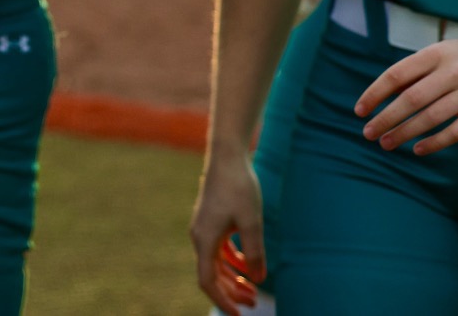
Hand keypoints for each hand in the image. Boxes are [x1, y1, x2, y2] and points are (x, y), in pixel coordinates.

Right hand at [189, 154, 266, 311]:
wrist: (227, 157)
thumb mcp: (252, 223)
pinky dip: (232, 262)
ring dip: (232, 278)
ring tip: (252, 290)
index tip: (238, 314)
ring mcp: (205, 229)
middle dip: (230, 292)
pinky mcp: (212, 221)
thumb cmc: (239, 187)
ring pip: (216, 263)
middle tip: (253, 304)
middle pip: (212, 274)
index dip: (221, 300)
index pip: (208, 280)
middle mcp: (200, 237)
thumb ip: (254, 253)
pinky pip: (219, 250)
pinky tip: (247, 266)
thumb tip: (257, 279)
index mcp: (205, 240)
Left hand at [355, 33, 457, 155]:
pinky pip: (457, 131)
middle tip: (368, 134)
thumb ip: (413, 73)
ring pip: (431, 118)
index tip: (359, 111)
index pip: (395, 75)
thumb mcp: (438, 54)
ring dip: (405, 133)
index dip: (374, 94)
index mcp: (434, 54)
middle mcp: (452, 72)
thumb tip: (381, 98)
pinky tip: (418, 149)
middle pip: (411, 99)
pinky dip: (435, 142)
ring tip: (387, 143)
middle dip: (386, 119)